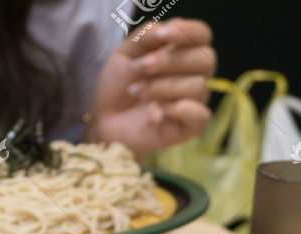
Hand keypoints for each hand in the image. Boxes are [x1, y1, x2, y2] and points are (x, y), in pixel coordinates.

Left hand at [85, 18, 216, 157]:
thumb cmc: (119, 84)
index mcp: (184, 51)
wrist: (104, 117)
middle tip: (141, 67)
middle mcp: (195, 75)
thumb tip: (166, 29)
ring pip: (197, 86)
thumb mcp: (126, 53)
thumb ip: (146, 36)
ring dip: (161, 88)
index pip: (202, 35)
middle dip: (170, 61)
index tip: (163, 35)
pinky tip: (155, 112)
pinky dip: (179, 110)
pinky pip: (201, 115)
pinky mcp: (189, 126)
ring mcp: (194, 100)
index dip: (188, 32)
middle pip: (205, 59)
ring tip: (136, 92)